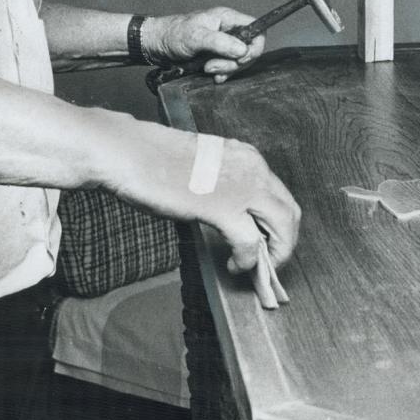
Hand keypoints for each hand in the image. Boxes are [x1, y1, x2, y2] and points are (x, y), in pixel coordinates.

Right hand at [106, 126, 299, 274]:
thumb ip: (225, 187)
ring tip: (255, 267)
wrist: (129, 152)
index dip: (278, 224)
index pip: (280, 194)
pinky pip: (250, 241)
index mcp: (247, 157)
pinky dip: (247, 259)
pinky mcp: (223, 207)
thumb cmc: (154, 160)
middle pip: (290, 212)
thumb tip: (234, 217)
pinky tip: (234, 265)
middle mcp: (253, 168)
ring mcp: (242, 187)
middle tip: (269, 261)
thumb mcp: (204, 169)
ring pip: (282, 226)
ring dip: (274, 253)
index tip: (268, 242)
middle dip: (284, 242)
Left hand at [145, 8, 265, 81]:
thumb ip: (220, 42)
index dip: (254, 46)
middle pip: (249, 49)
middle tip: (214, 67)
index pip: (256, 29)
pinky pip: (229, 67)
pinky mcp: (217, 56)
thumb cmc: (172, 34)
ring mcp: (223, 44)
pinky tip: (213, 75)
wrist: (156, 45)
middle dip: (234, 62)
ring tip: (208, 69)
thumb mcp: (196, 37)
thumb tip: (242, 50)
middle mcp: (228, 30)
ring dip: (226, 69)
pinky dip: (223, 74)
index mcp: (227, 18)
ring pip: (239, 60)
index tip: (241, 58)